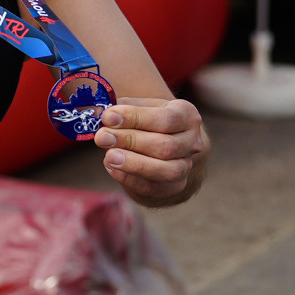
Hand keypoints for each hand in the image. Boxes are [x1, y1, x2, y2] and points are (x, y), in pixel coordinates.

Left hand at [94, 95, 208, 204]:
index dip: (135, 118)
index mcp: (186, 115)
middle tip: (102, 137)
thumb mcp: (139, 106)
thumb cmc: (147, 121)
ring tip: (109, 156)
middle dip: (130, 141)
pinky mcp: (174, 186)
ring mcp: (186, 166)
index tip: (108, 117)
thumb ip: (123, 108)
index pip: (165, 118)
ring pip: (165, 170)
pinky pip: (153, 187)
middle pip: (165, 146)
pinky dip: (130, 179)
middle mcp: (192, 141)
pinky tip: (112, 167)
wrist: (161, 146)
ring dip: (134, 164)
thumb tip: (105, 115)